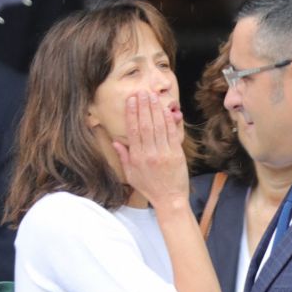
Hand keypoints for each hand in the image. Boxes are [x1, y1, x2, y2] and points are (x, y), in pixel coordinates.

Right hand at [113, 92, 188, 208]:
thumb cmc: (150, 188)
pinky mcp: (176, 154)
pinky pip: (171, 134)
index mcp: (137, 158)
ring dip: (155, 110)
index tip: (131, 101)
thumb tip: (115, 141)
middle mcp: (149, 154)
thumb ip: (124, 157)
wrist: (170, 199)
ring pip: (158, 127)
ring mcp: (164, 153)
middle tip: (141, 92)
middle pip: (145, 125)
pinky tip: (165, 110)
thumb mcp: (131, 175)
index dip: (132, 114)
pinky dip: (169, 121)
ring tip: (152, 96)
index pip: (133, 131)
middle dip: (143, 107)